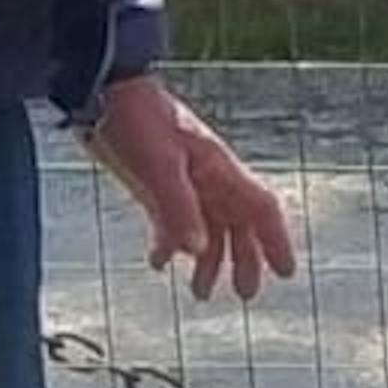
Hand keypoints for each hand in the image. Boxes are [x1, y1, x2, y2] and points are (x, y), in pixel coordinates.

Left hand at [88, 79, 296, 303]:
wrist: (101, 92)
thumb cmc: (136, 119)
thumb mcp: (158, 165)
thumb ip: (178, 208)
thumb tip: (196, 250)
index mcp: (220, 170)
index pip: (261, 209)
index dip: (276, 241)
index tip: (285, 273)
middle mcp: (209, 179)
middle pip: (239, 226)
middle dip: (245, 261)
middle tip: (245, 295)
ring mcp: (184, 182)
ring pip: (207, 229)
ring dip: (207, 261)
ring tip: (200, 292)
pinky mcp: (158, 185)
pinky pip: (174, 223)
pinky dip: (170, 245)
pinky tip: (159, 264)